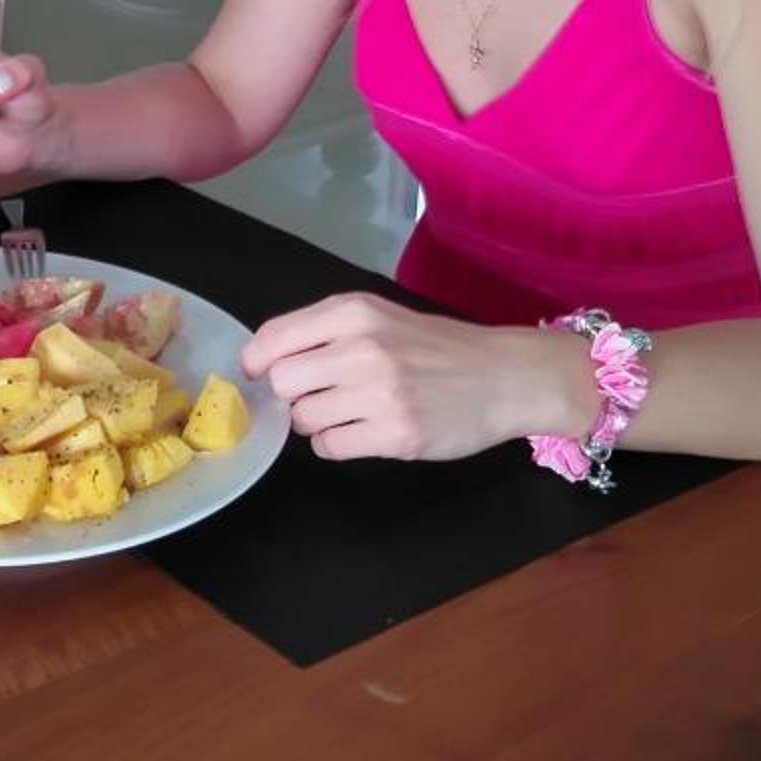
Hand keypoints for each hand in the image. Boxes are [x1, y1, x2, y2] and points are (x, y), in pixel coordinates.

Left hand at [241, 295, 588, 462]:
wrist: (504, 376)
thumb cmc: (437, 347)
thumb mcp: (380, 317)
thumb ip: (325, 332)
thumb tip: (263, 360)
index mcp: (353, 312)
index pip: (273, 338)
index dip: (256, 362)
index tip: (260, 374)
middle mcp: (361, 349)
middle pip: (281, 383)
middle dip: (291, 395)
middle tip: (317, 396)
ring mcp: (379, 393)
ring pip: (302, 419)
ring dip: (315, 422)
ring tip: (349, 413)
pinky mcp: (394, 434)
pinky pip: (329, 448)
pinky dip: (336, 444)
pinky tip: (363, 431)